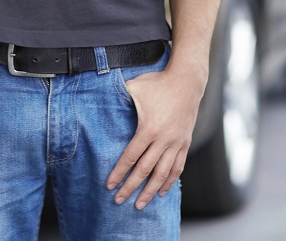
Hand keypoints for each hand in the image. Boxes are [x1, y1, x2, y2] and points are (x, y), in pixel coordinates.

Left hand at [106, 61, 205, 208]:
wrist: (187, 81)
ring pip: (162, 174)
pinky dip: (170, 181)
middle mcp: (163, 139)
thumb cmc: (158, 83)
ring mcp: (176, 143)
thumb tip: (98, 96)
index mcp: (148, 128)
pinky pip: (178, 167)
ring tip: (140, 204)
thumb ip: (118, 96)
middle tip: (119, 201)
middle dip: (131, 187)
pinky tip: (161, 192)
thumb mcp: (135, 87)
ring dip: (150, 191)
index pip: (131, 157)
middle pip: (144, 170)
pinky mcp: (185, 142)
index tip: (109, 185)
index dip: (119, 172)